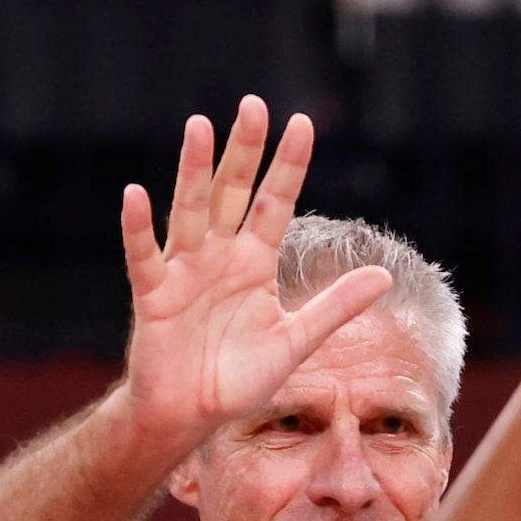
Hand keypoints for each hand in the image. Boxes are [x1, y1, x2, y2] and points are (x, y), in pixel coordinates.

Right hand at [114, 99, 392, 457]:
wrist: (189, 416)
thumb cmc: (237, 379)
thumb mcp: (295, 341)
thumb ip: (335, 307)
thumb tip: (385, 276)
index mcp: (255, 262)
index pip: (276, 202)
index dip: (288, 165)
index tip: (302, 123)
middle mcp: (220, 257)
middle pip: (233, 193)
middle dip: (244, 151)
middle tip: (255, 105)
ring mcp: (184, 272)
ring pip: (191, 212)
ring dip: (193, 171)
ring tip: (200, 127)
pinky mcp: (153, 296)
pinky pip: (144, 257)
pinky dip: (139, 229)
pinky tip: (136, 196)